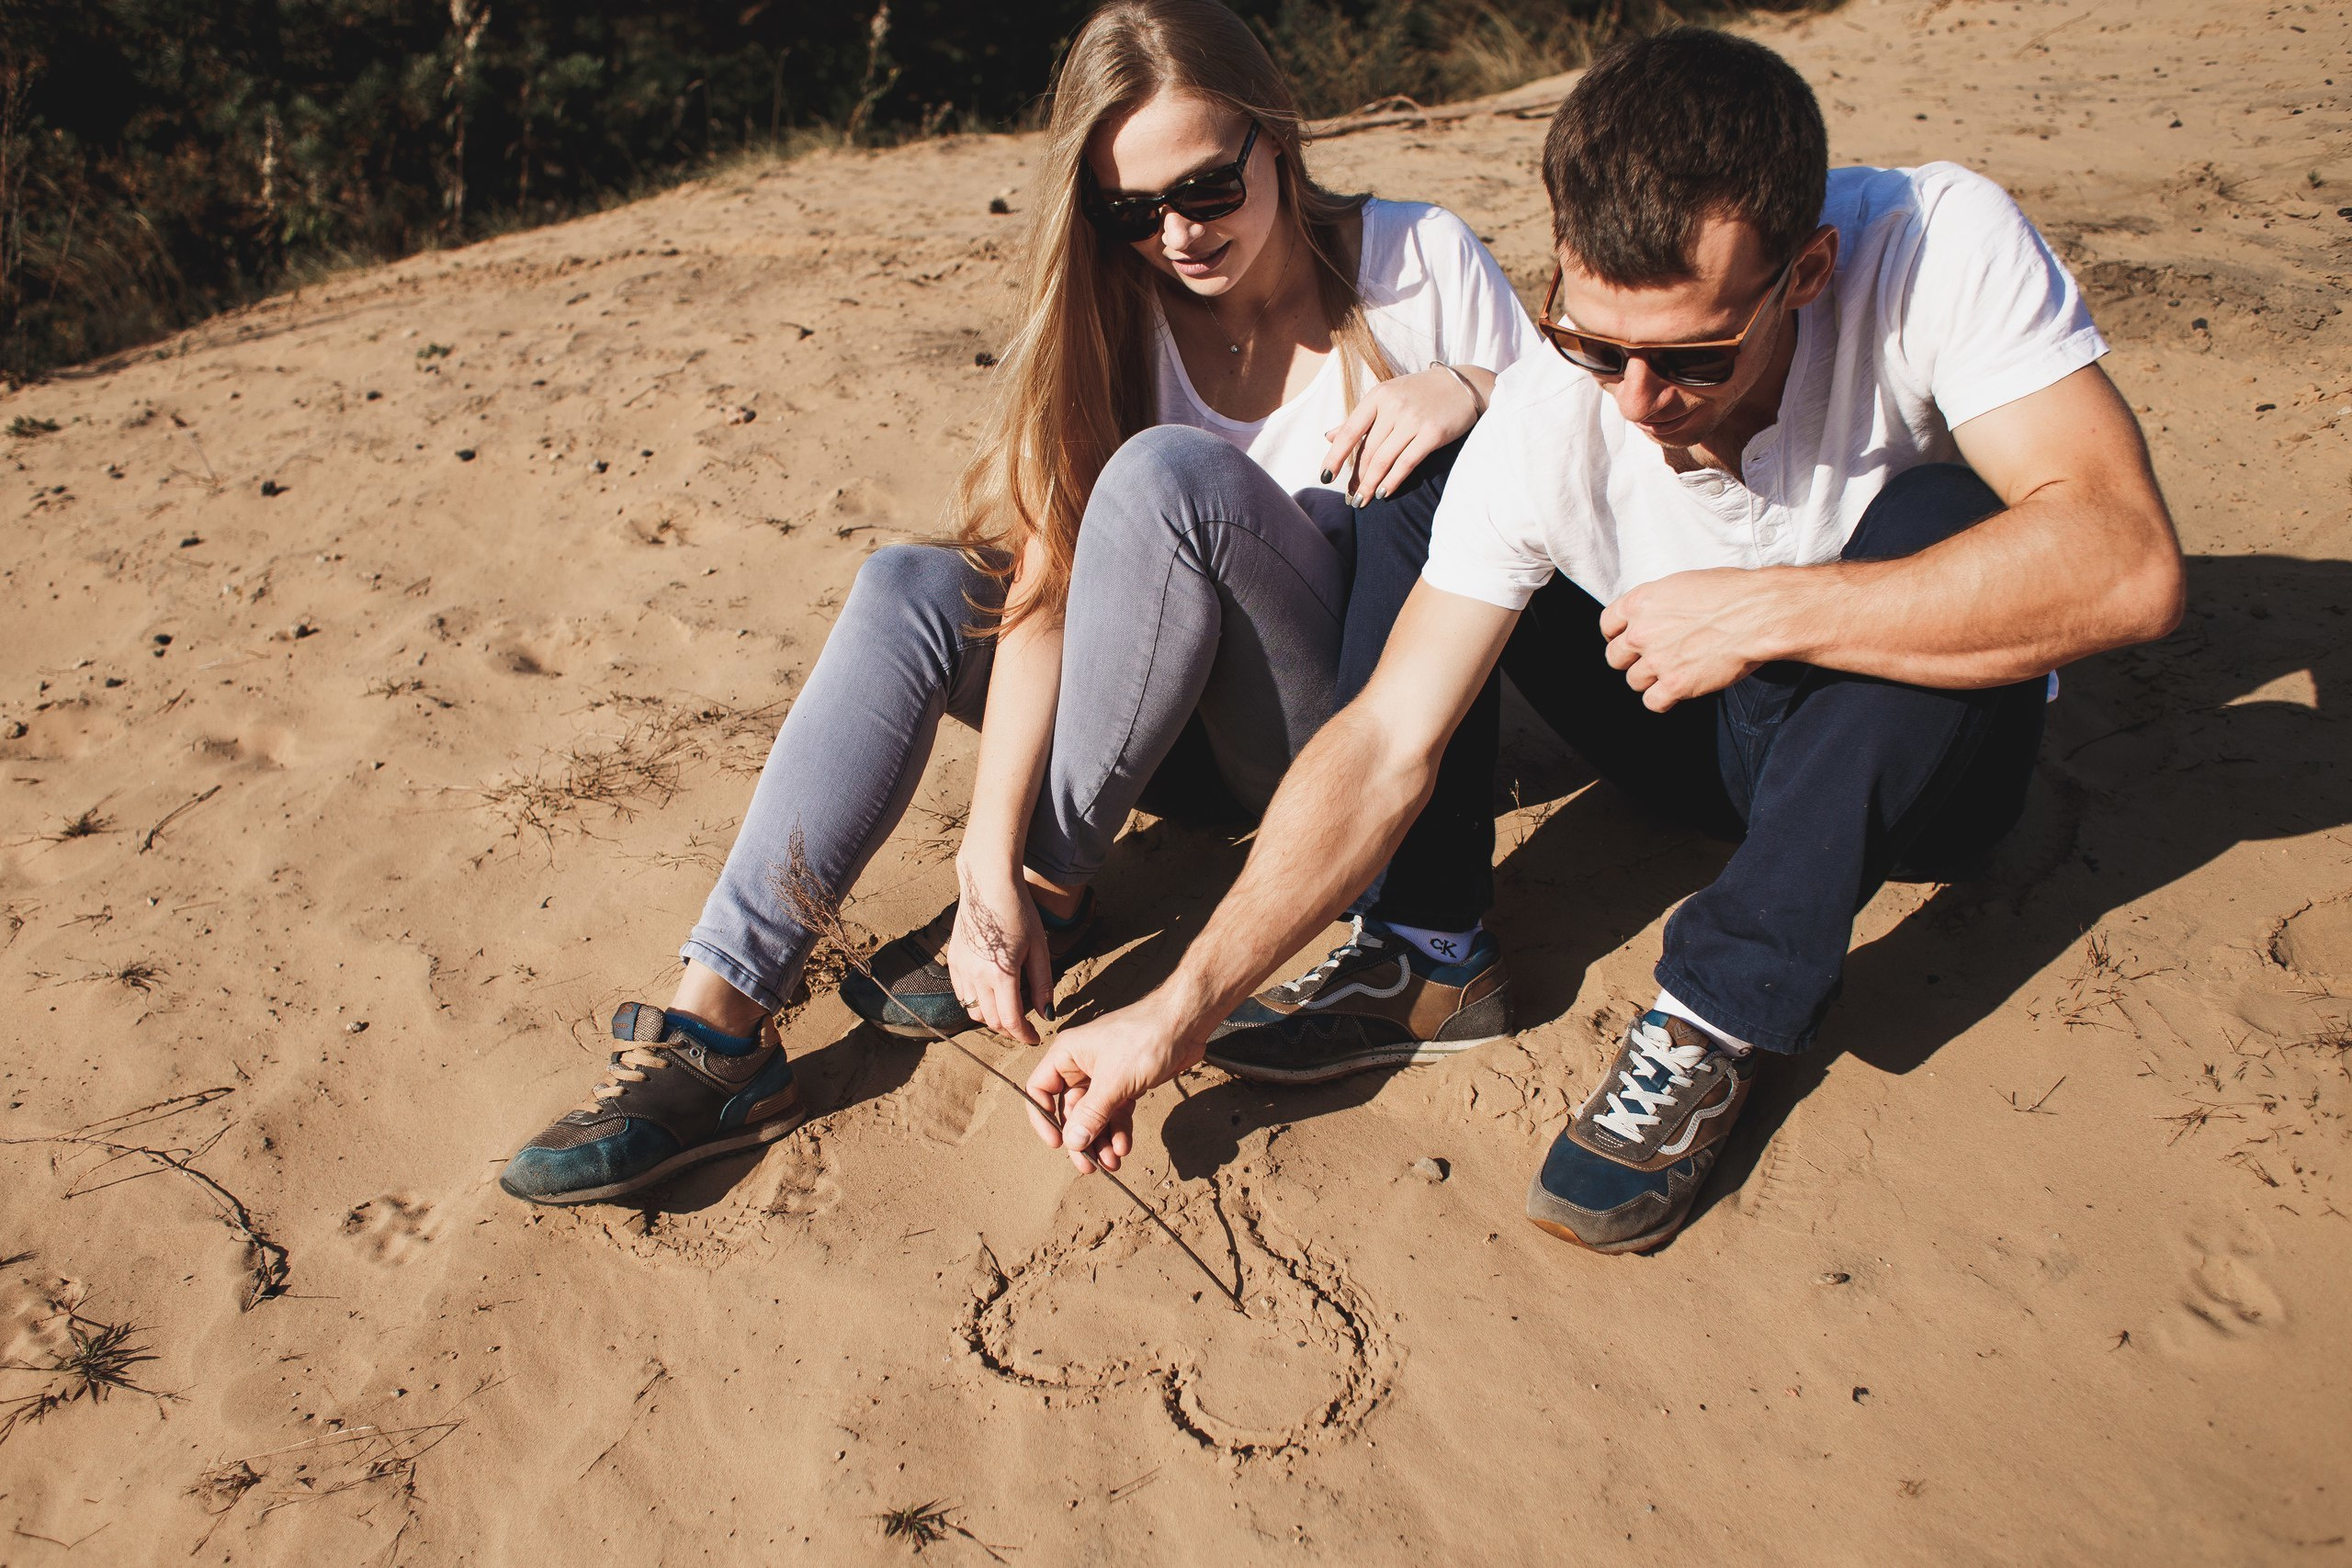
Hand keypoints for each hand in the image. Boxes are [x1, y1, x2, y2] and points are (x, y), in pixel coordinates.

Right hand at [948, 862, 1052, 1044]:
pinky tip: (991, 991)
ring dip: (991, 1017)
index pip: (1011, 1021)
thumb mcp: (1038, 948)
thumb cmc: (1018, 911)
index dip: (1024, 1036)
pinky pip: (962, 994)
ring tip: (1009, 1009)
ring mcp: (961, 969)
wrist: (987, 884)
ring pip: (973, 1011)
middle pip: (991, 1021)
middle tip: (1025, 1024)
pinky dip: (976, 1001)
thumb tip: (1047, 1014)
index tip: (1034, 1038)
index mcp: (1001, 974)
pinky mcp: (952, 962)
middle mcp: (976, 976)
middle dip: (1009, 1028)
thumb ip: (1043, 984)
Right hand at [1023, 1001, 1204, 1173]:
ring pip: (1095, 1116)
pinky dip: (1118, 1130)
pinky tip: (1124, 1146)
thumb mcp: (1114, 1080)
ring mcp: (1105, 1076)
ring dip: (1102, 1140)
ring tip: (1112, 1163)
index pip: (1040, 1090)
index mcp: (1067, 1055)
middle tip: (1089, 1166)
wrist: (1185, 1024)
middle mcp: (1081, 1065)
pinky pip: (1115, 1113)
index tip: (1057, 1143)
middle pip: (1070, 1110)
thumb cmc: (1145, 1038)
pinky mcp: (1126, 1083)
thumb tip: (1072, 1143)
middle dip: (1081, 1138)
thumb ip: (1091, 1114)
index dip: (1043, 1119)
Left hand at [1319, 367, 1481, 504]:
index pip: (1350, 431)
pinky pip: (1406, 463)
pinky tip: (1384, 492)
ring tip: (1363, 500)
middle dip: (1357, 478)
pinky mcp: (1433, 433)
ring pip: (1384, 460)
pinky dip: (1393, 480)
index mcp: (1378, 396)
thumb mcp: (1387, 397)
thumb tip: (1329, 437)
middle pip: (1367, 451)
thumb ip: (1360, 419)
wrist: (1462, 385)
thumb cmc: (1420, 393)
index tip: (1326, 477)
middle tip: (1351, 497)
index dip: (1335, 457)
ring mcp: (1413, 420)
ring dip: (1371, 484)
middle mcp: (1393, 407)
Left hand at [1600, 567, 1791, 711]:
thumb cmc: (1731, 593)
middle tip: (1652, 660)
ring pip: (1634, 681)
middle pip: (1615, 657)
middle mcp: (1641, 632)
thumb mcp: (1683, 584)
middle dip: (1631, 660)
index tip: (1627, 640)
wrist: (1757, 613)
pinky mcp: (1676, 685)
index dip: (1616, 635)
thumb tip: (1657, 615)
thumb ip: (1659, 604)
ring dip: (1650, 680)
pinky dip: (1663, 700)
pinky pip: (1653, 703)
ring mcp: (1656, 660)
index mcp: (1639, 602)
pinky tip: (1678, 691)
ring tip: (1674, 672)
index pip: (1607, 624)